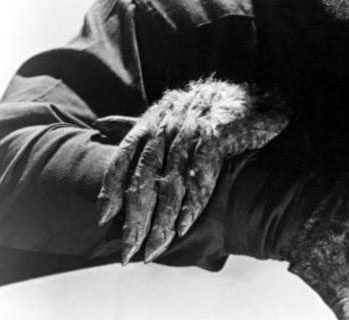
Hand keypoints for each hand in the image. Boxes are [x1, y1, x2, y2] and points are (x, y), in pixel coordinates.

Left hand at [96, 78, 288, 262]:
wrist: (249, 99)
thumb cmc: (205, 110)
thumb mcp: (168, 111)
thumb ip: (135, 124)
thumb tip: (98, 124)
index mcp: (151, 121)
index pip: (122, 158)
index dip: (111, 189)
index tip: (104, 219)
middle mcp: (167, 126)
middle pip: (144, 179)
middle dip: (136, 219)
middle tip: (128, 250)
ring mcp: (192, 131)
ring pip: (171, 184)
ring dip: (162, 221)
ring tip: (154, 248)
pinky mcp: (216, 137)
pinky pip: (200, 177)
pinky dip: (192, 204)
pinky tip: (184, 227)